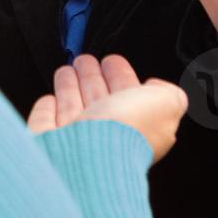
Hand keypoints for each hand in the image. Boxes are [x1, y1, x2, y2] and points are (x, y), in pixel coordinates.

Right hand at [27, 53, 187, 162]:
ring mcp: (75, 139)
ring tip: (66, 71)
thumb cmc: (127, 131)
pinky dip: (48, 109)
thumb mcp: (166, 104)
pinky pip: (47, 122)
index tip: (111, 61)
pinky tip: (49, 99)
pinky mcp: (48, 141)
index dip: (121, 75)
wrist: (88, 157)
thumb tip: (158, 88)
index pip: (127, 95)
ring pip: (73, 107)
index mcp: (135, 125)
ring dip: (69, 87)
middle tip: (85, 61)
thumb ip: (169, 92)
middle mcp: (106, 134)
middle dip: (92, 78)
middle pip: (98, 99)